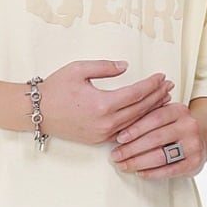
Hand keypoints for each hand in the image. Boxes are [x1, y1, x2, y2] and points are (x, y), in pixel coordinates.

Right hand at [37, 61, 172, 145]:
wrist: (36, 112)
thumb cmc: (56, 88)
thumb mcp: (78, 69)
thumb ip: (105, 67)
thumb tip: (126, 66)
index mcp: (102, 104)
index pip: (137, 93)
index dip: (152, 84)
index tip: (162, 76)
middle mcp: (106, 122)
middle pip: (140, 109)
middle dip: (157, 96)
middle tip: (169, 85)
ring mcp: (103, 133)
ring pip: (136, 122)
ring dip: (151, 110)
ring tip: (164, 98)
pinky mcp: (99, 139)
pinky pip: (125, 131)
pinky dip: (139, 122)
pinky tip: (146, 114)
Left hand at [109, 100, 206, 178]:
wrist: (206, 136)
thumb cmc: (176, 126)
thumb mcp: (167, 115)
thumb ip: (148, 117)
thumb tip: (117, 129)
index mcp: (179, 110)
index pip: (153, 118)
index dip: (134, 129)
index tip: (118, 138)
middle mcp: (189, 126)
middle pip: (155, 138)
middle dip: (132, 148)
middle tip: (115, 155)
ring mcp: (194, 145)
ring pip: (161, 156)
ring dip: (138, 162)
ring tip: (123, 165)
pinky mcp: (195, 163)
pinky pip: (169, 170)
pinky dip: (152, 173)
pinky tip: (140, 173)